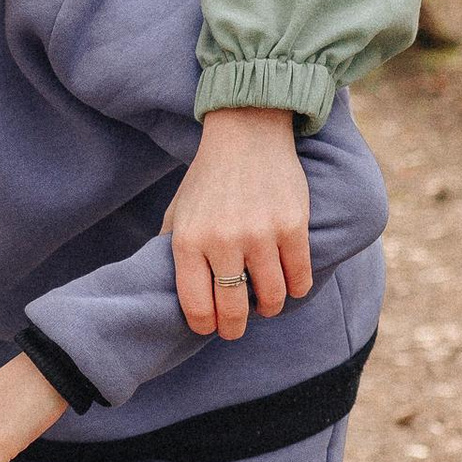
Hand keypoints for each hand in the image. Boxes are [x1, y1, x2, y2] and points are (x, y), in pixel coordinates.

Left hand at [165, 105, 311, 339]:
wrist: (247, 133)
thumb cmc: (209, 178)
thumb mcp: (178, 211)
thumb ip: (169, 249)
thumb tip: (162, 289)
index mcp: (189, 240)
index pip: (196, 306)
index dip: (204, 325)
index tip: (210, 327)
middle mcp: (223, 241)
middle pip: (233, 309)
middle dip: (234, 328)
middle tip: (236, 329)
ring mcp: (260, 234)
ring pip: (272, 298)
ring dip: (269, 308)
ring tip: (265, 304)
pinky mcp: (292, 226)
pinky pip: (299, 278)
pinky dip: (296, 289)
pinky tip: (289, 286)